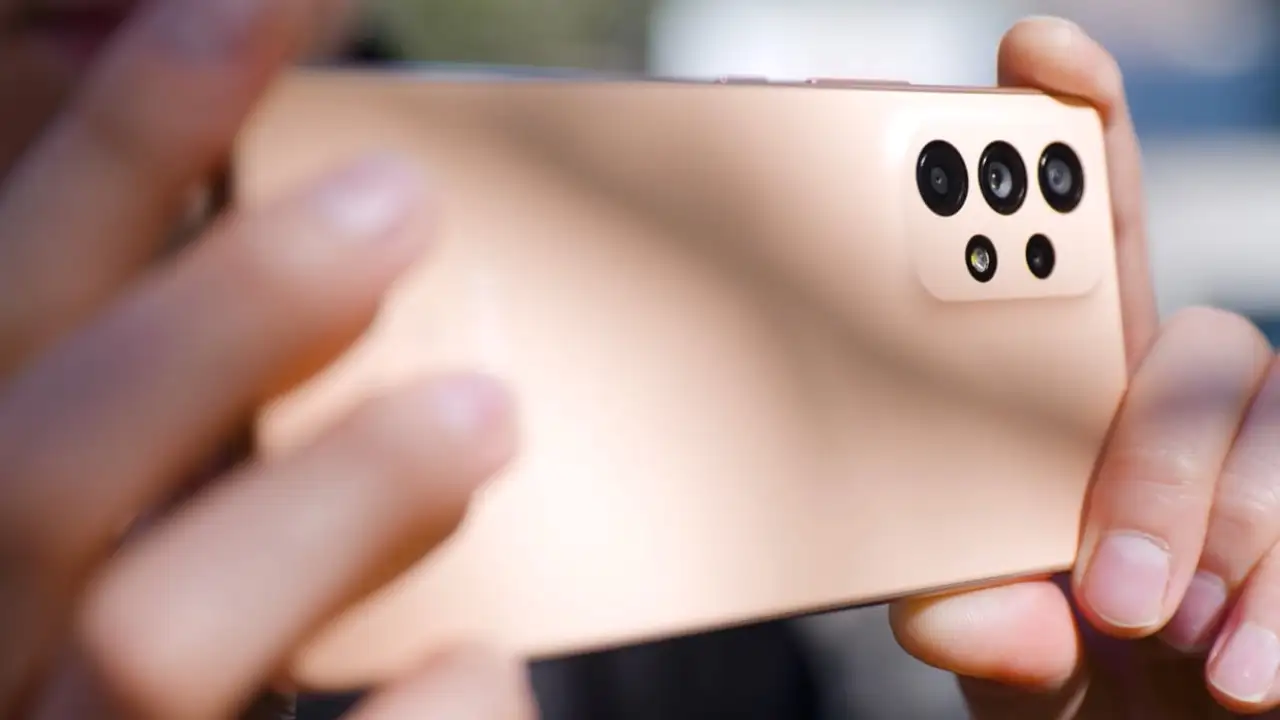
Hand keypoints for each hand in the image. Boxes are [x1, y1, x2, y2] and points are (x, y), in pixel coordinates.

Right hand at [0, 1, 533, 717]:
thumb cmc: (158, 647)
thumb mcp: (134, 511)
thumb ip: (174, 394)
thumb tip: (327, 208)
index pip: (10, 313)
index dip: (116, 151)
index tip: (245, 9)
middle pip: (39, 471)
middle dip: (218, 314)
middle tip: (399, 202)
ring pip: (153, 633)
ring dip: (328, 501)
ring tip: (483, 411)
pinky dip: (427, 705)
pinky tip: (480, 653)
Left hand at [891, 16, 1279, 717]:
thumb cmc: (1080, 691)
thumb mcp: (1004, 653)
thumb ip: (978, 620)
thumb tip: (967, 619)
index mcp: (1074, 398)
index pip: (1082, 239)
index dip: (1072, 130)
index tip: (1034, 52)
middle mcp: (1180, 409)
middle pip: (1196, 342)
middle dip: (1155, 457)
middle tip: (1110, 585)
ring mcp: (1270, 466)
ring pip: (1275, 423)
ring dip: (1221, 538)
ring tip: (1165, 641)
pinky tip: (1255, 680)